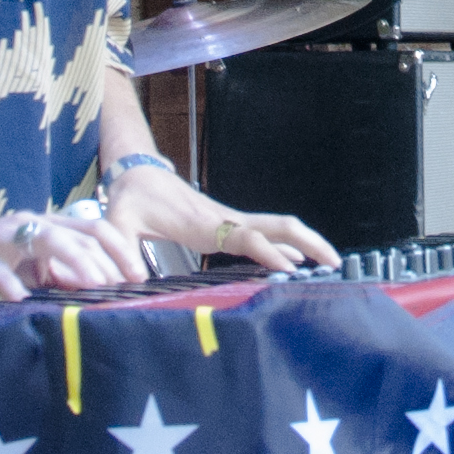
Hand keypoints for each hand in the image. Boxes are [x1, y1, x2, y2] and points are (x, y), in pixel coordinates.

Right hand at [0, 210, 141, 302]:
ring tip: (93, 286)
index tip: (140, 275)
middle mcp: (30, 224)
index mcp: (46, 226)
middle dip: (104, 261)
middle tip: (122, 287)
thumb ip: (59, 275)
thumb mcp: (30, 269)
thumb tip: (97, 291)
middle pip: (77, 235)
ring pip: (46, 241)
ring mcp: (4, 236)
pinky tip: (24, 301)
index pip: (93, 229)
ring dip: (73, 264)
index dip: (120, 249)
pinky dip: (13, 285)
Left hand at [104, 163, 339, 270]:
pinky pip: (265, 234)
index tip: (293, 269)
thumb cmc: (129, 199)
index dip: (268, 252)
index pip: (244, 237)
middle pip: (276, 226)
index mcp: (202, 223)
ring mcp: (229, 220)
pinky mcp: (227, 224)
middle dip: (307, 241)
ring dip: (305, 242)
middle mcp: (223, 220)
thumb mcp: (118, 222)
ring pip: (277, 228)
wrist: (137, 174)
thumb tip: (129, 279)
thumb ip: (119, 250)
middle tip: (335, 263)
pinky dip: (287, 245)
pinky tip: (299, 264)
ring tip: (330, 265)